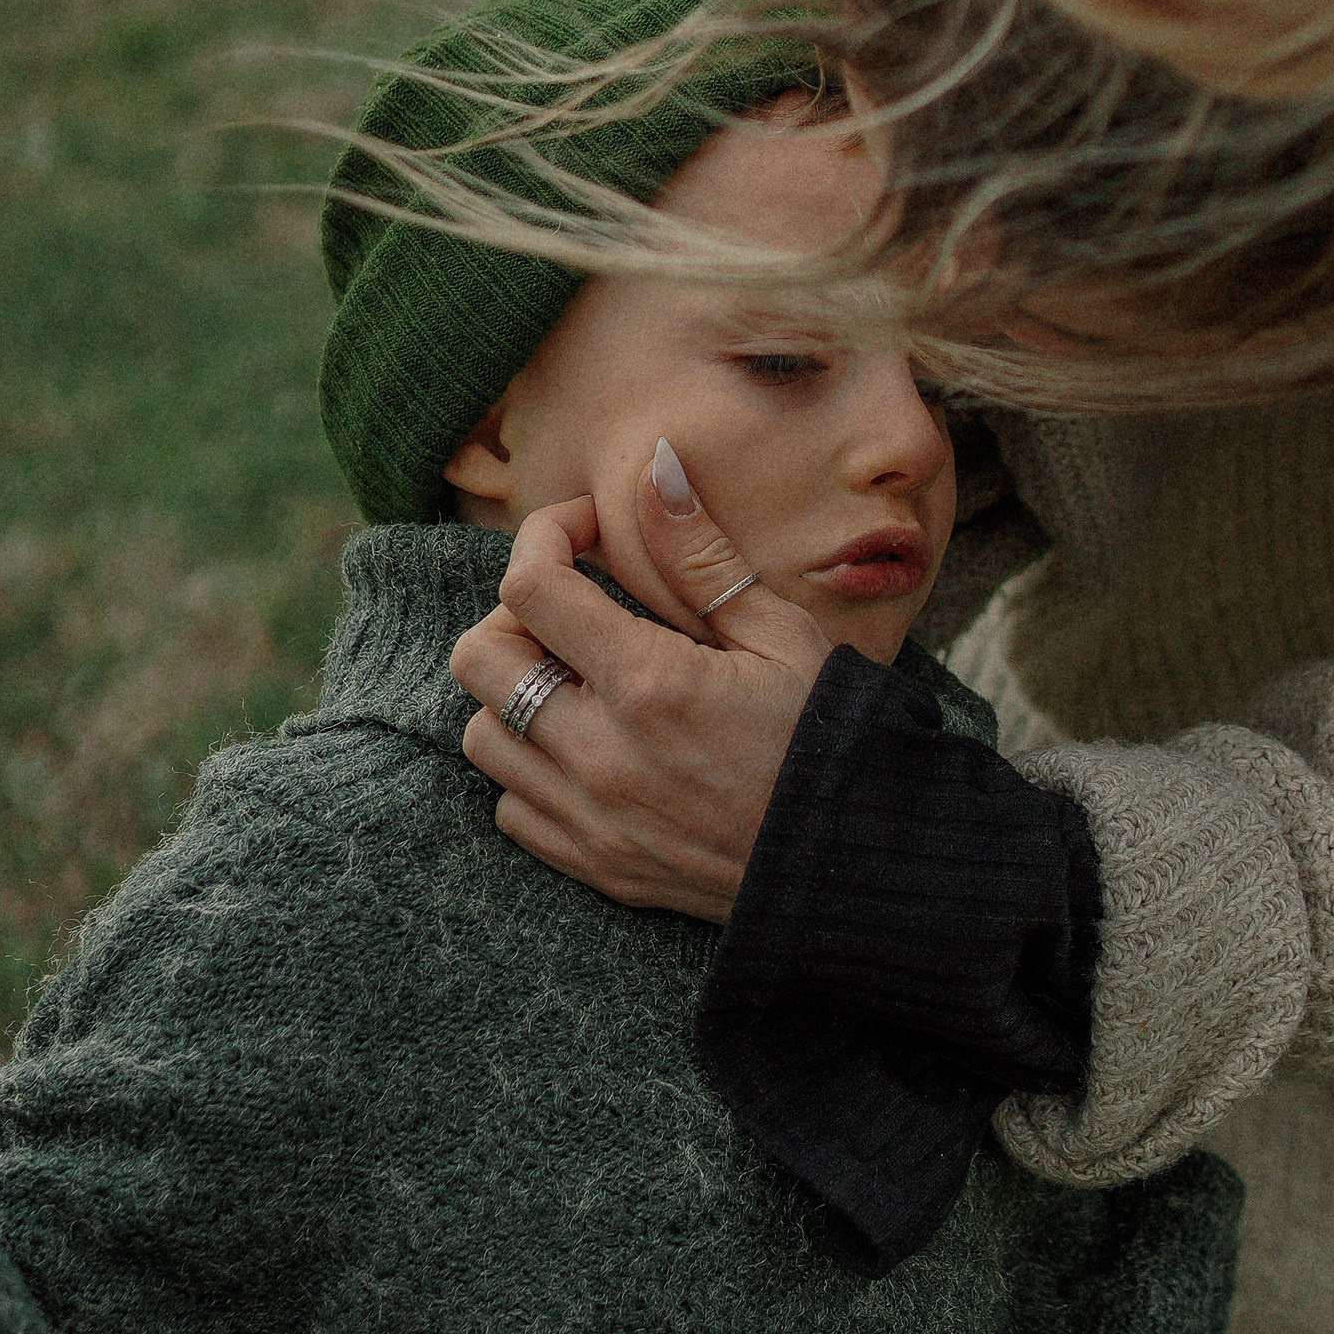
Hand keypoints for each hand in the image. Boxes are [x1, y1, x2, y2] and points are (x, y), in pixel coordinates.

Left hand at [449, 460, 829, 921]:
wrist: (854, 861)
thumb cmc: (829, 737)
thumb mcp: (781, 634)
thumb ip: (700, 555)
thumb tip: (653, 467)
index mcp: (648, 682)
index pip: (530, 586)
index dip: (547, 537)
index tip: (586, 534)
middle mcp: (600, 755)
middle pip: (479, 659)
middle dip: (516, 616)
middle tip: (575, 611)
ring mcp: (590, 818)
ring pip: (482, 736)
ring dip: (515, 696)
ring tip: (577, 682)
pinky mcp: (596, 866)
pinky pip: (511, 809)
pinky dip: (530, 772)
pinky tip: (585, 751)